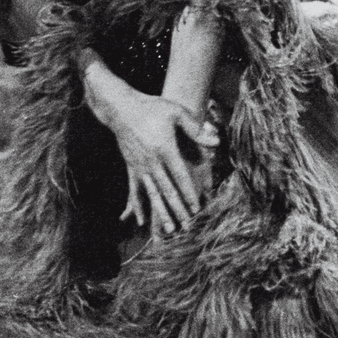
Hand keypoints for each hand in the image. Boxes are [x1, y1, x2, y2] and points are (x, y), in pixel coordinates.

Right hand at [108, 89, 218, 236]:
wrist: (121, 108)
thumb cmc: (151, 108)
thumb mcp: (175, 112)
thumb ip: (195, 128)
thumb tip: (216, 140)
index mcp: (164, 148)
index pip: (180, 176)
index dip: (189, 193)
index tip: (197, 207)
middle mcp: (151, 161)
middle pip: (167, 190)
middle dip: (178, 209)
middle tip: (188, 226)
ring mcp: (139, 166)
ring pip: (152, 194)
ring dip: (161, 212)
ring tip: (170, 229)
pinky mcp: (131, 168)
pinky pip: (134, 191)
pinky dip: (138, 206)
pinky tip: (141, 221)